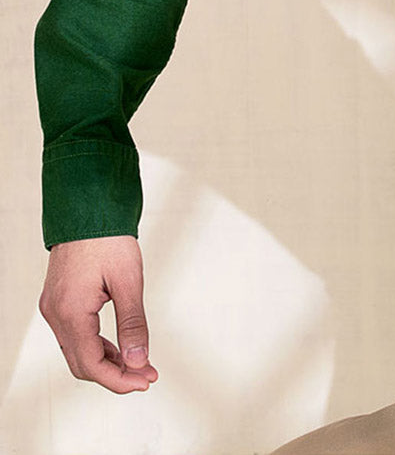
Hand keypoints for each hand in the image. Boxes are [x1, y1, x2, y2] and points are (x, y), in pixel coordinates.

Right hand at [39, 234, 158, 393]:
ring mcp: (53, 307)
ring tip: (139, 363)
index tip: (146, 381)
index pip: (91, 365)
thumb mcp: (128, 280)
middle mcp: (55, 314)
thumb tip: (138, 360)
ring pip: (77, 351)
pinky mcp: (58, 300)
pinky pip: (75, 335)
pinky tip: (119, 347)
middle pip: (81, 363)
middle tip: (147, 375)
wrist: (87, 206)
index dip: (119, 379)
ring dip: (107, 361)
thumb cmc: (108, 238)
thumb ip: (132, 323)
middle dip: (115, 374)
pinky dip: (96, 345)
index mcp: (70, 312)